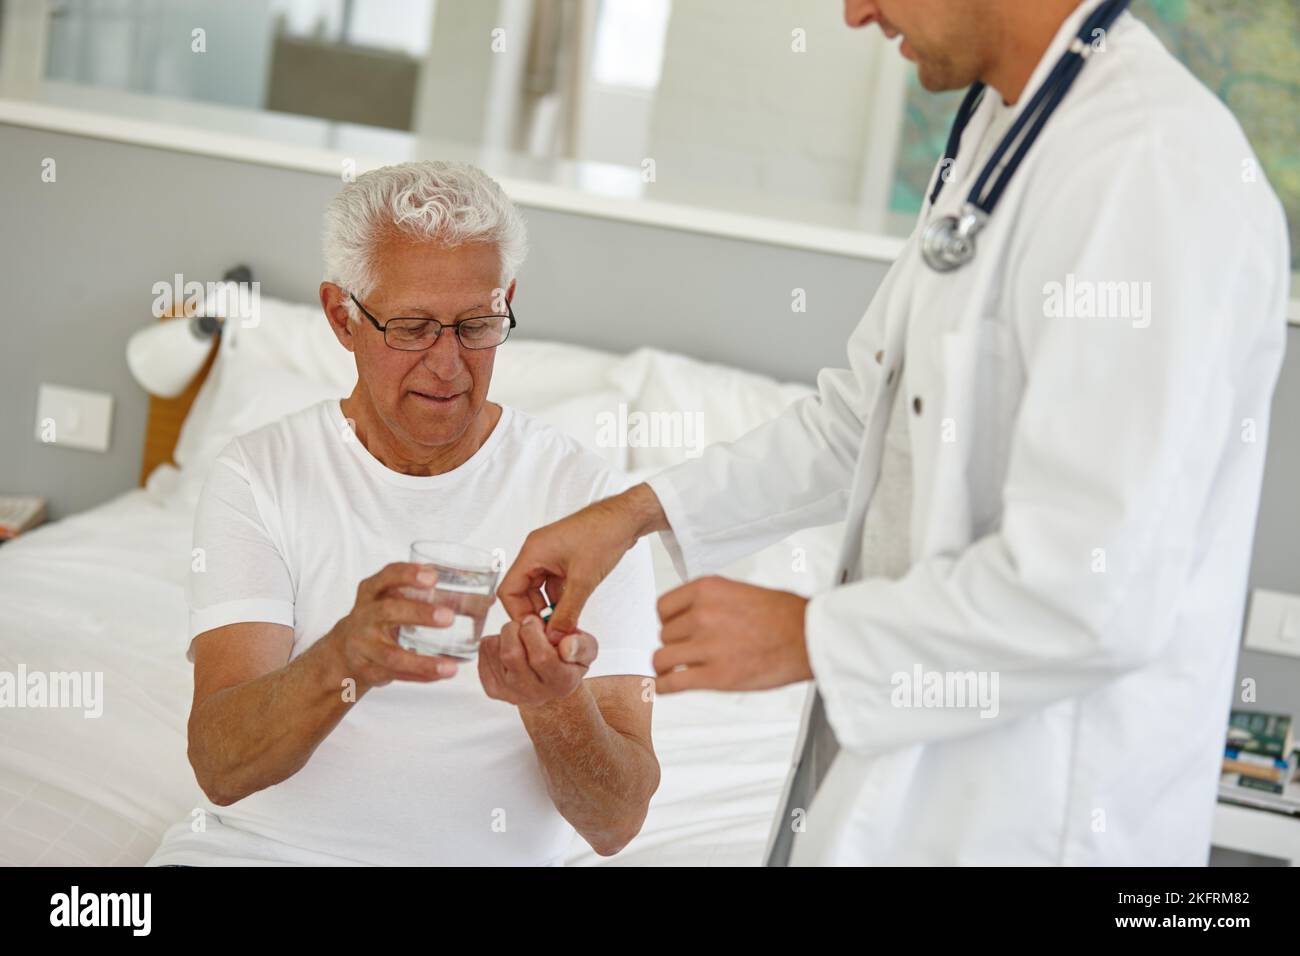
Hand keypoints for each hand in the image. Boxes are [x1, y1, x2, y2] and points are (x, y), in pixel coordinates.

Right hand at [327, 562, 463, 690]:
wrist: (344, 650)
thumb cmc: (380, 618)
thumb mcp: (393, 598)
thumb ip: (429, 595)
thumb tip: (485, 600)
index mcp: (373, 591)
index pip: (387, 576)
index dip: (408, 574)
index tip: (433, 576)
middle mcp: (365, 615)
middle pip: (389, 611)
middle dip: (419, 614)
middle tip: (449, 618)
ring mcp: (363, 645)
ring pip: (391, 655)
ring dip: (422, 662)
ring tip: (450, 667)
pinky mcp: (368, 669)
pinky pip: (396, 675)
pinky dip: (420, 676)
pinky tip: (440, 675)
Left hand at [479, 614, 598, 707]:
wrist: (550, 683)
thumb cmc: (569, 659)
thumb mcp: (587, 649)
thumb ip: (581, 645)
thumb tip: (566, 645)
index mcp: (561, 683)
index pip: (540, 657)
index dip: (533, 632)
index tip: (535, 621)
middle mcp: (534, 693)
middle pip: (511, 654)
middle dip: (515, 629)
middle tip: (524, 624)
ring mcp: (511, 693)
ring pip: (495, 651)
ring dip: (504, 634)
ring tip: (518, 634)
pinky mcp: (493, 690)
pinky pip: (484, 654)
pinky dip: (493, 641)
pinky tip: (508, 644)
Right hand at [498, 483, 665, 637]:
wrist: (625, 518)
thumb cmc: (604, 535)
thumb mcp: (583, 580)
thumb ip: (567, 612)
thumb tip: (555, 636)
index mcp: (533, 552)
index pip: (508, 590)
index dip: (518, 614)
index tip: (534, 631)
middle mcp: (537, 552)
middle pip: (521, 591)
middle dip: (534, 612)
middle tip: (549, 631)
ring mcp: (550, 555)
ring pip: (538, 589)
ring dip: (548, 607)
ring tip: (561, 624)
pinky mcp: (563, 558)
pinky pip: (552, 583)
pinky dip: (558, 599)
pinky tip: (570, 612)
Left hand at [653, 576, 811, 693]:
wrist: (810, 637)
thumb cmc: (786, 615)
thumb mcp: (742, 591)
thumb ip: (713, 602)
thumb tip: (693, 617)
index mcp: (708, 589)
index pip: (663, 607)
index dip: (667, 621)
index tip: (673, 629)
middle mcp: (703, 614)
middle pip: (664, 634)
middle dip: (675, 644)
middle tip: (688, 651)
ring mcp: (707, 645)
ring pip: (662, 658)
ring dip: (667, 666)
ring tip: (673, 670)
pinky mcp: (716, 676)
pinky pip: (672, 683)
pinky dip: (664, 687)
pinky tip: (667, 687)